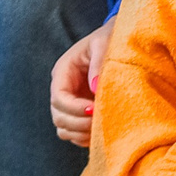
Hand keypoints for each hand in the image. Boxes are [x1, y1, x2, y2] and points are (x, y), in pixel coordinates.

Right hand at [49, 21, 113, 147]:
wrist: (116, 39)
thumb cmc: (108, 38)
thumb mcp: (103, 42)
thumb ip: (98, 62)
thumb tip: (95, 88)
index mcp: (63, 72)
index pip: (59, 98)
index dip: (74, 108)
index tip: (94, 108)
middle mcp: (63, 89)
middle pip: (59, 116)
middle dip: (78, 123)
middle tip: (101, 121)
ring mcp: (71, 102)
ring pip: (64, 128)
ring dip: (81, 132)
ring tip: (102, 127)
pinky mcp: (80, 112)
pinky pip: (75, 133)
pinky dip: (85, 137)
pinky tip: (101, 132)